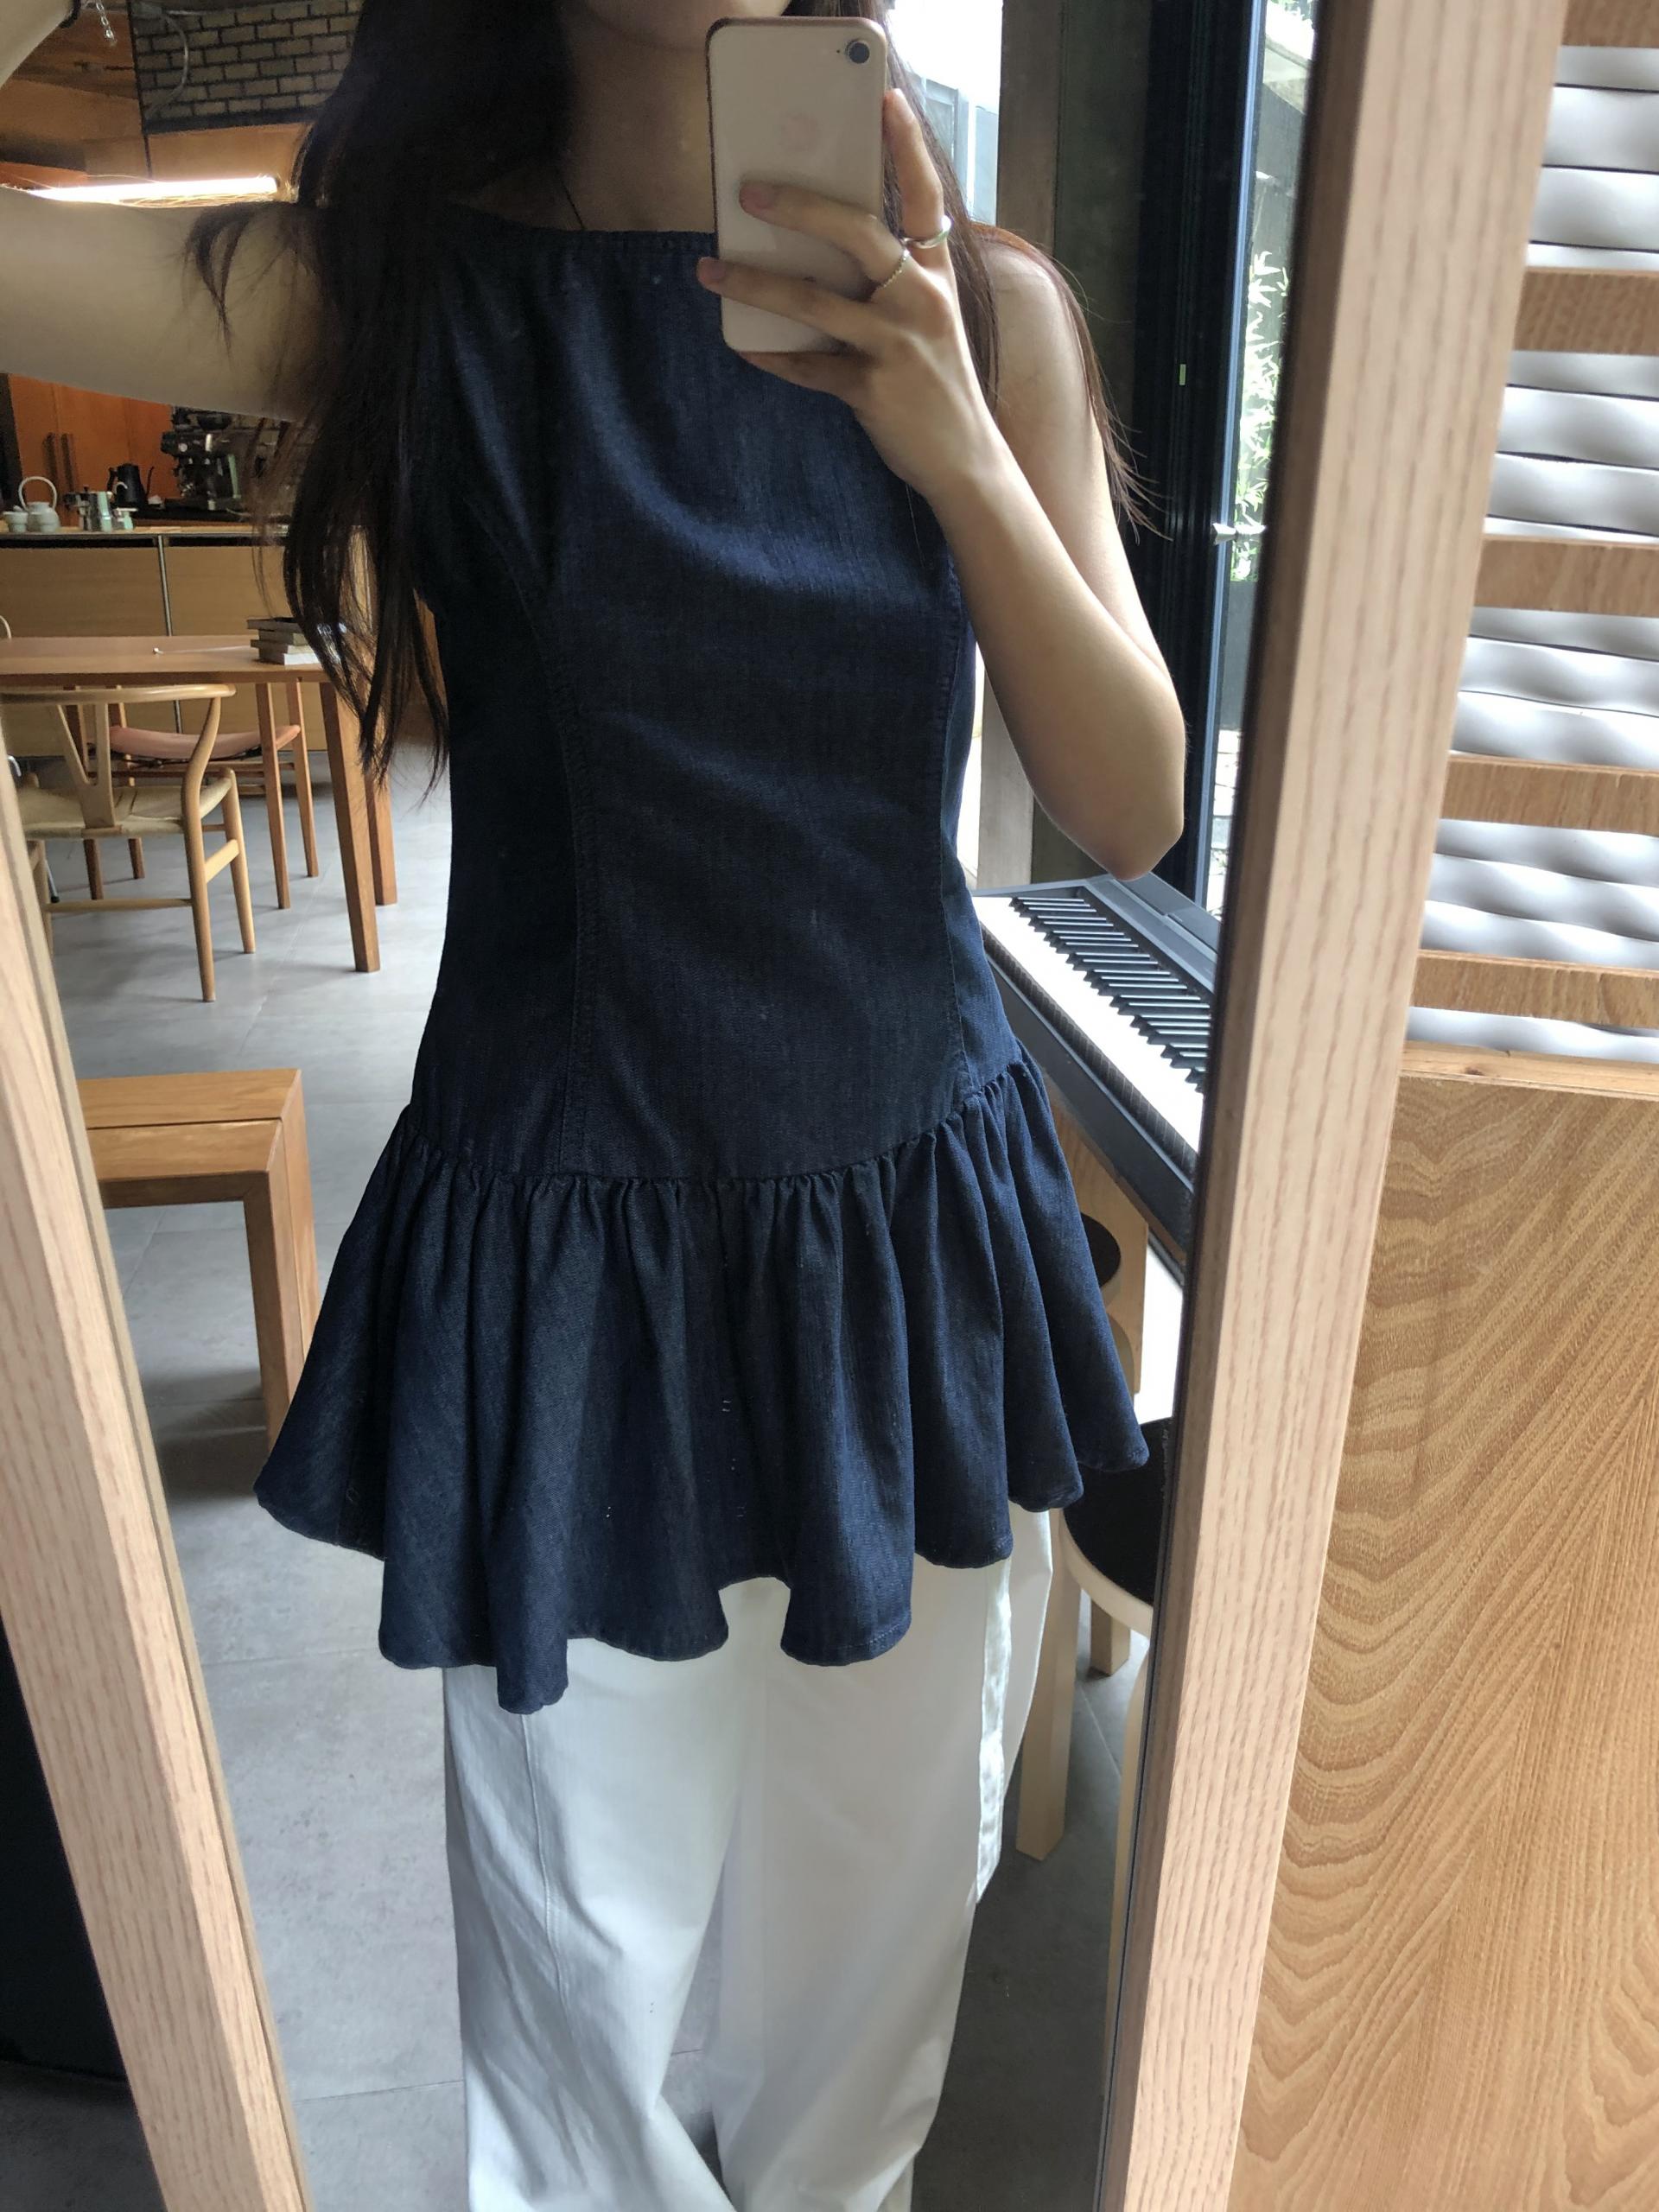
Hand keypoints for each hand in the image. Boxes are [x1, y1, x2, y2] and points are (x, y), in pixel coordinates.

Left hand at [695, 88, 1004, 506]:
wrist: (966, 460)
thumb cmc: (937, 384)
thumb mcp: (929, 322)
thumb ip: (890, 284)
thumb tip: (817, 252)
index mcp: (935, 276)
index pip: (925, 198)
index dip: (906, 148)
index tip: (885, 100)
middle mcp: (919, 300)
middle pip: (858, 234)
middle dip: (801, 205)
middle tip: (750, 191)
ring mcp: (897, 344)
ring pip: (813, 302)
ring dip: (754, 283)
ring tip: (709, 269)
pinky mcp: (873, 388)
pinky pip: (809, 367)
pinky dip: (774, 358)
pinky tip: (746, 349)